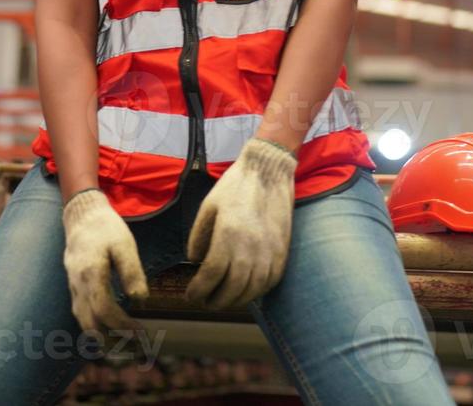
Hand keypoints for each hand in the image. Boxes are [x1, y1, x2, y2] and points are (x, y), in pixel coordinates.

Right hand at [61, 188, 149, 335]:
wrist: (82, 217)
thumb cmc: (106, 229)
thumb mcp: (124, 245)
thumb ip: (131, 272)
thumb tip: (141, 300)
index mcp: (91, 274)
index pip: (105, 311)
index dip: (123, 327)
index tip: (142, 333)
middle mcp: (78, 285)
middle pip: (91, 325)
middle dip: (113, 342)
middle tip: (135, 349)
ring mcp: (73, 288)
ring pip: (84, 323)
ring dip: (103, 339)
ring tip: (126, 347)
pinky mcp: (74, 289)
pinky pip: (82, 315)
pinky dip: (95, 329)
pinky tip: (111, 333)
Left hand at [185, 137, 297, 308]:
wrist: (269, 170)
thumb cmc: (235, 186)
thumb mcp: (208, 206)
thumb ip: (198, 236)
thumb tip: (195, 262)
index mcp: (228, 233)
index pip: (212, 274)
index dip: (199, 290)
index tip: (190, 295)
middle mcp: (251, 246)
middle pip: (232, 288)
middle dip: (216, 301)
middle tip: (205, 302)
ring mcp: (270, 250)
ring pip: (253, 289)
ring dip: (236, 301)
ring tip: (223, 300)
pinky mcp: (282, 250)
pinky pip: (270, 281)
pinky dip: (257, 292)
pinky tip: (246, 291)